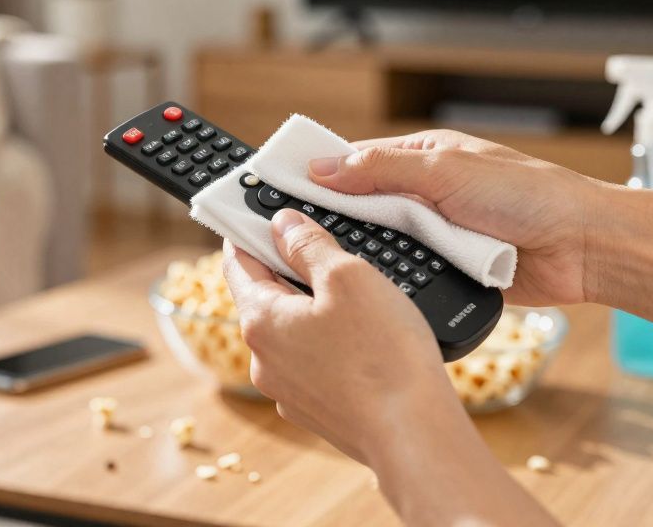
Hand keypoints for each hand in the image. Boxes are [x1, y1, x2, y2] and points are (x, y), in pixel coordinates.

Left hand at [221, 211, 457, 465]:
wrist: (414, 434)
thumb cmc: (383, 355)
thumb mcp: (348, 276)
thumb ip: (308, 244)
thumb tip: (281, 225)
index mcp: (260, 321)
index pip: (238, 263)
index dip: (251, 233)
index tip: (264, 216)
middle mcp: (263, 360)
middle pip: (266, 298)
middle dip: (291, 272)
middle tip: (327, 252)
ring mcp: (288, 391)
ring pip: (293, 332)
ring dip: (315, 310)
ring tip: (358, 300)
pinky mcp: (316, 411)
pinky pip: (315, 363)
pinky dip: (332, 345)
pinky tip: (365, 341)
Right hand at [307, 130, 601, 306]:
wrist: (583, 247)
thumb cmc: (528, 195)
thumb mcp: (444, 171)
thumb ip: (380, 171)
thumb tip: (323, 167)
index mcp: (424, 158)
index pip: (356, 162)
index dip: (319, 175)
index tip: (279, 188)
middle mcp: (428, 195)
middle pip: (364, 209)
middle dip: (341, 221)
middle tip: (295, 234)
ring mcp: (439, 235)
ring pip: (385, 247)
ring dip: (376, 254)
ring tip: (339, 263)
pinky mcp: (451, 272)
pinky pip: (411, 277)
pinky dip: (401, 280)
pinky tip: (380, 287)